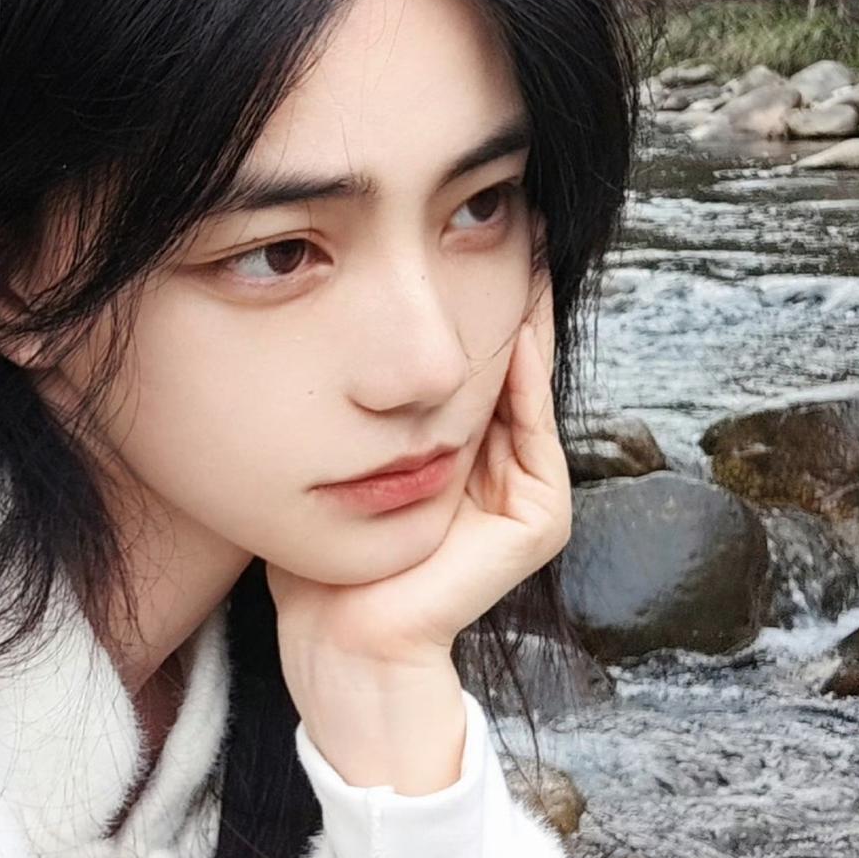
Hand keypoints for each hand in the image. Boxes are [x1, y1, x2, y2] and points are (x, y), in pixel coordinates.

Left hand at [266, 277, 570, 668]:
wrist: (340, 639)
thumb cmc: (321, 561)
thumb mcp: (336, 462)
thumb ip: (351, 411)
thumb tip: (331, 329)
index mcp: (457, 459)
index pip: (468, 369)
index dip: (464, 308)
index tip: (449, 239)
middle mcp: (497, 472)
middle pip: (506, 368)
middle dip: (503, 298)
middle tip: (508, 217)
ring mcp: (525, 496)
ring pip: (526, 389)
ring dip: (524, 322)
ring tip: (523, 249)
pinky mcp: (537, 519)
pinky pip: (532, 434)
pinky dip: (524, 381)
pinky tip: (513, 328)